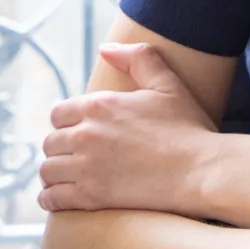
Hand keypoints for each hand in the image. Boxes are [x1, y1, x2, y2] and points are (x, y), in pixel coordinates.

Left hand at [37, 42, 219, 216]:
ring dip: (54, 173)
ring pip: (47, 170)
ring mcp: (87, 166)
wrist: (201, 170)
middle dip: (60, 149)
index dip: (66, 123)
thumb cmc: (188, 128)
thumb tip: (105, 49)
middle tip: (72, 158)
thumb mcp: (166, 84)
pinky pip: (53, 198)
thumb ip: (137, 58)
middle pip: (51, 142)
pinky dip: (51, 199)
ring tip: (65, 178)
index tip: (76, 133)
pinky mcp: (91, 196)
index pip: (58, 114)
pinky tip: (57, 199)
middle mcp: (86, 133)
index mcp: (99, 105)